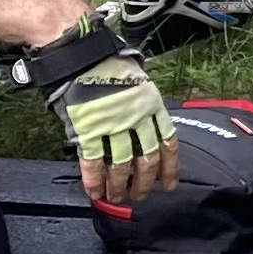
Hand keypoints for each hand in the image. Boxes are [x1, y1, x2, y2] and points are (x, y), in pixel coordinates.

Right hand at [45, 38, 178, 205]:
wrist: (82, 55)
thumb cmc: (108, 66)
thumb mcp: (138, 82)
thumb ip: (143, 107)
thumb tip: (148, 128)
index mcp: (151, 106)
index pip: (168, 143)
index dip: (169, 167)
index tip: (169, 184)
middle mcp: (135, 118)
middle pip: (146, 159)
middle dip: (145, 182)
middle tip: (141, 196)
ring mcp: (112, 125)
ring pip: (121, 165)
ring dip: (119, 185)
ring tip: (117, 198)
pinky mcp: (88, 129)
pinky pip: (93, 161)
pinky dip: (94, 180)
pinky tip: (94, 192)